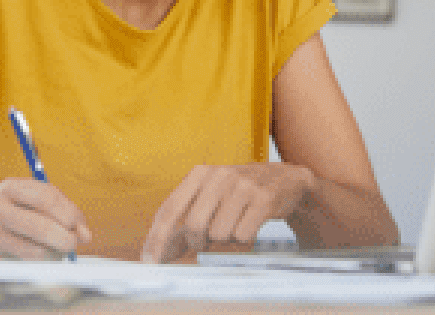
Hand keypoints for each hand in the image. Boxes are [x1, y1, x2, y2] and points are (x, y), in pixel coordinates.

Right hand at [0, 177, 91, 259]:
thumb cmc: (6, 209)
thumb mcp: (25, 196)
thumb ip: (58, 208)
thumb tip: (85, 234)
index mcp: (10, 187)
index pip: (48, 198)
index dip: (71, 214)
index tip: (82, 229)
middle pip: (41, 227)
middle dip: (66, 239)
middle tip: (73, 244)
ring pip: (35, 252)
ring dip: (53, 255)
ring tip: (54, 250)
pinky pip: (25, 266)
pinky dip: (39, 265)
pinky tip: (36, 256)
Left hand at [141, 162, 313, 262]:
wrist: (285, 179)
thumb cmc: (239, 192)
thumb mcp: (210, 194)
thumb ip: (184, 219)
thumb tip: (159, 251)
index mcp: (199, 173)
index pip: (169, 209)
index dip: (157, 238)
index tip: (149, 260)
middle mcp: (219, 175)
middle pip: (194, 226)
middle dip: (198, 242)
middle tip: (207, 241)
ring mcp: (243, 186)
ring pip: (220, 234)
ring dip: (226, 239)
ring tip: (235, 224)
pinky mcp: (264, 199)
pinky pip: (243, 235)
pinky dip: (244, 239)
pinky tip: (250, 224)